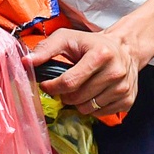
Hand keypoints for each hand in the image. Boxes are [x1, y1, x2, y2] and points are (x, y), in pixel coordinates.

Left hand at [26, 28, 141, 116]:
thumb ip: (46, 49)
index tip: (46, 85)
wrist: (125, 49)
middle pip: (78, 98)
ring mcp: (123, 88)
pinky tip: (94, 93)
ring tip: (81, 89)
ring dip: (78, 102)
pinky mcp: (128, 100)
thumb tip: (26, 62)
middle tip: (65, 86)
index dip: (52, 87)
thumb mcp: (68, 38)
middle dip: (65, 95)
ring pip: (88, 109)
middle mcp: (115, 72)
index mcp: (100, 54)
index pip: (69, 82)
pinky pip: (100, 114)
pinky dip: (92, 107)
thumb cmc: (92, 44)